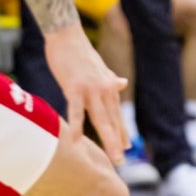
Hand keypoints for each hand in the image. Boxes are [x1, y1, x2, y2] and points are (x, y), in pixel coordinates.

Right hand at [44, 25, 127, 162]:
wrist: (67, 35)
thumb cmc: (79, 52)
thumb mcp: (99, 68)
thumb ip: (110, 79)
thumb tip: (122, 83)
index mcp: (108, 87)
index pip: (116, 114)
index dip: (122, 131)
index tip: (128, 147)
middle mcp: (104, 90)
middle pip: (112, 120)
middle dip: (117, 141)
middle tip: (121, 160)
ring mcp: (90, 90)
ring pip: (101, 119)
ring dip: (108, 138)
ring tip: (114, 156)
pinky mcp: (74, 88)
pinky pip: (76, 110)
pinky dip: (77, 125)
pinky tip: (76, 141)